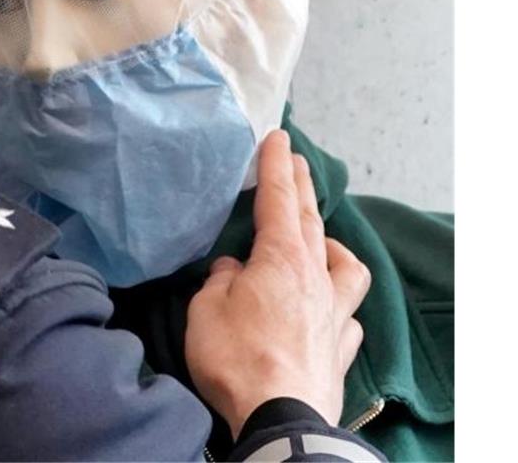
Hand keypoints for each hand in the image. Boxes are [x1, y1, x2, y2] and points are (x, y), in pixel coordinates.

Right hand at [183, 130, 369, 438]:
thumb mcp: (205, 309)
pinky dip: (339, 303)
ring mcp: (334, 314)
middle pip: (311, 221)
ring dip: (333, 245)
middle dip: (301, 187)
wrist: (280, 417)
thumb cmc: (236, 358)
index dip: (276, 165)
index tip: (278, 136)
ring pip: (346, 266)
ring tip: (322, 242)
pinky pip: (348, 315)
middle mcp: (315, 278)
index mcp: (281, 259)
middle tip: (296, 161)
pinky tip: (330, 308)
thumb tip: (231, 271)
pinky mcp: (339, 348)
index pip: (278, 199)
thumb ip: (218, 281)